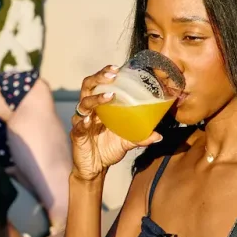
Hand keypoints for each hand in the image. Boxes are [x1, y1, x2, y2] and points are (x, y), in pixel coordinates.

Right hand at [71, 66, 162, 181]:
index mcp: (100, 106)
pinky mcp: (77, 135)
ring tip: (109, 96)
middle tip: (112, 76)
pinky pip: (78, 126)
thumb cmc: (109, 148)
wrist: (96, 168)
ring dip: (96, 99)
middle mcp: (89, 110)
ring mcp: (81, 121)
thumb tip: (159, 135)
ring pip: (84, 104)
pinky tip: (90, 120)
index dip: (104, 74)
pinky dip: (84, 122)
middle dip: (98, 78)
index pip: (98, 83)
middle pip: (88, 87)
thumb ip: (141, 136)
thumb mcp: (127, 141)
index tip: (117, 68)